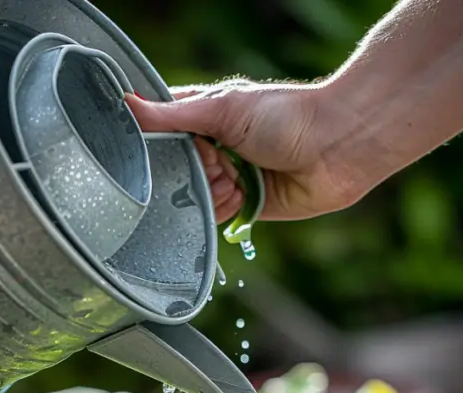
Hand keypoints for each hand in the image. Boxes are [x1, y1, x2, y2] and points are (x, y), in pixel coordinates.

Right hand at [126, 80, 365, 223]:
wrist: (337, 149)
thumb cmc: (286, 116)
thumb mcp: (223, 109)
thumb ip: (172, 115)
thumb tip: (126, 105)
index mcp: (203, 114)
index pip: (159, 130)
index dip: (151, 143)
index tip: (149, 151)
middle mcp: (213, 146)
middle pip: (173, 171)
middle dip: (187, 173)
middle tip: (212, 162)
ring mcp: (229, 176)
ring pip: (194, 197)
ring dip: (210, 192)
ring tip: (236, 177)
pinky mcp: (246, 205)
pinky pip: (217, 217)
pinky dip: (223, 211)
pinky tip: (241, 195)